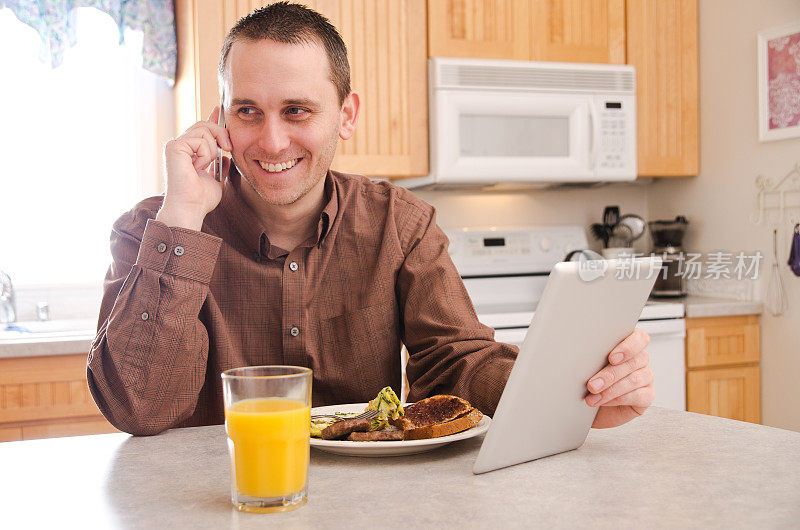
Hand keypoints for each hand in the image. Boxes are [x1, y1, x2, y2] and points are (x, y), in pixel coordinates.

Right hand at [157, 107, 231, 230]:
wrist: (190, 208)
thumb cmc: (201, 199)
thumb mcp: (216, 180)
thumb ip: (219, 167)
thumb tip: (226, 158)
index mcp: (188, 152)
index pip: (201, 129)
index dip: (212, 119)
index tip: (220, 110)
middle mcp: (179, 146)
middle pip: (204, 125)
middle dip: (221, 133)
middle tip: (228, 148)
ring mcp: (175, 145)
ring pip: (204, 131)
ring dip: (212, 150)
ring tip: (205, 166)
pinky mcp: (174, 147)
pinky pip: (199, 140)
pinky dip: (205, 154)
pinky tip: (198, 167)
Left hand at [585, 328, 653, 428]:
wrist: (591, 405)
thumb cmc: (591, 379)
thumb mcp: (590, 364)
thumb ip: (594, 355)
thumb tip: (584, 354)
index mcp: (629, 344)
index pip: (640, 338)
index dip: (628, 347)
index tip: (611, 358)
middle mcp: (640, 359)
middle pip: (633, 362)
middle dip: (609, 374)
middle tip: (592, 384)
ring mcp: (646, 377)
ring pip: (634, 380)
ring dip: (610, 389)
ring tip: (593, 395)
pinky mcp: (647, 395)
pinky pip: (638, 396)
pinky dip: (617, 399)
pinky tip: (603, 401)